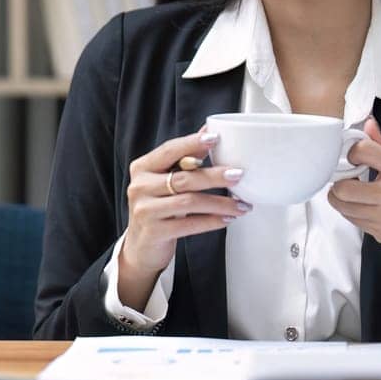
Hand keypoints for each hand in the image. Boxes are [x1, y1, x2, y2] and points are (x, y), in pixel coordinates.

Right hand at [116, 125, 249, 310]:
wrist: (141, 247)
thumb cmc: (158, 208)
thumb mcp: (166, 180)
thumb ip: (185, 158)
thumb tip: (208, 132)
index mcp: (142, 168)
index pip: (169, 150)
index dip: (192, 143)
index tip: (216, 138)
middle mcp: (140, 187)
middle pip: (183, 178)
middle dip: (215, 176)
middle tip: (238, 174)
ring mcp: (144, 210)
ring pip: (189, 202)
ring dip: (220, 203)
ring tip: (241, 204)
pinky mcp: (154, 232)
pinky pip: (189, 224)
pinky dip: (212, 221)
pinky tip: (227, 219)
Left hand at [328, 116, 380, 264]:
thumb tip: (368, 125)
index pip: (364, 152)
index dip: (354, 152)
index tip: (356, 156)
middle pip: (344, 188)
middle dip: (339, 181)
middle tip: (346, 178)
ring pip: (343, 207)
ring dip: (340, 197)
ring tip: (350, 191)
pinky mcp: (377, 231)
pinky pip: (351, 220)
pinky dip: (350, 210)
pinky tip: (359, 204)